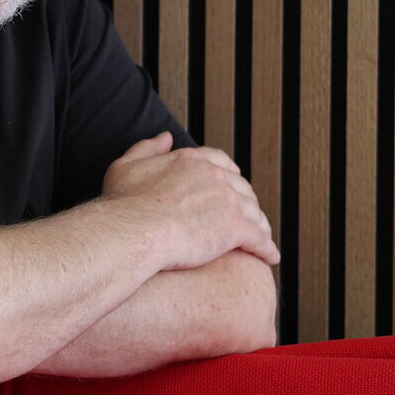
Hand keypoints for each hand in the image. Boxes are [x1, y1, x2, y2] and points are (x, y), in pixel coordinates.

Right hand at [101, 132, 279, 268]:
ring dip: (260, 225)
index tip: (230, 187)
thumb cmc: (123, 203)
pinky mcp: (234, 229)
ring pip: (254, 213)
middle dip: (246, 201)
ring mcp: (228, 201)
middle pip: (241, 187)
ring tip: (261, 240)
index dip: (228, 175)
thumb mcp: (126, 166)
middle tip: (246, 216)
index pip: (221, 162)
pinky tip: (271, 257)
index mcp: (192, 160)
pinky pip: (259, 240)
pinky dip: (267, 249)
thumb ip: (147, 148)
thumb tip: (165, 136)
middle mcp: (215, 176)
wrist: (132, 231)